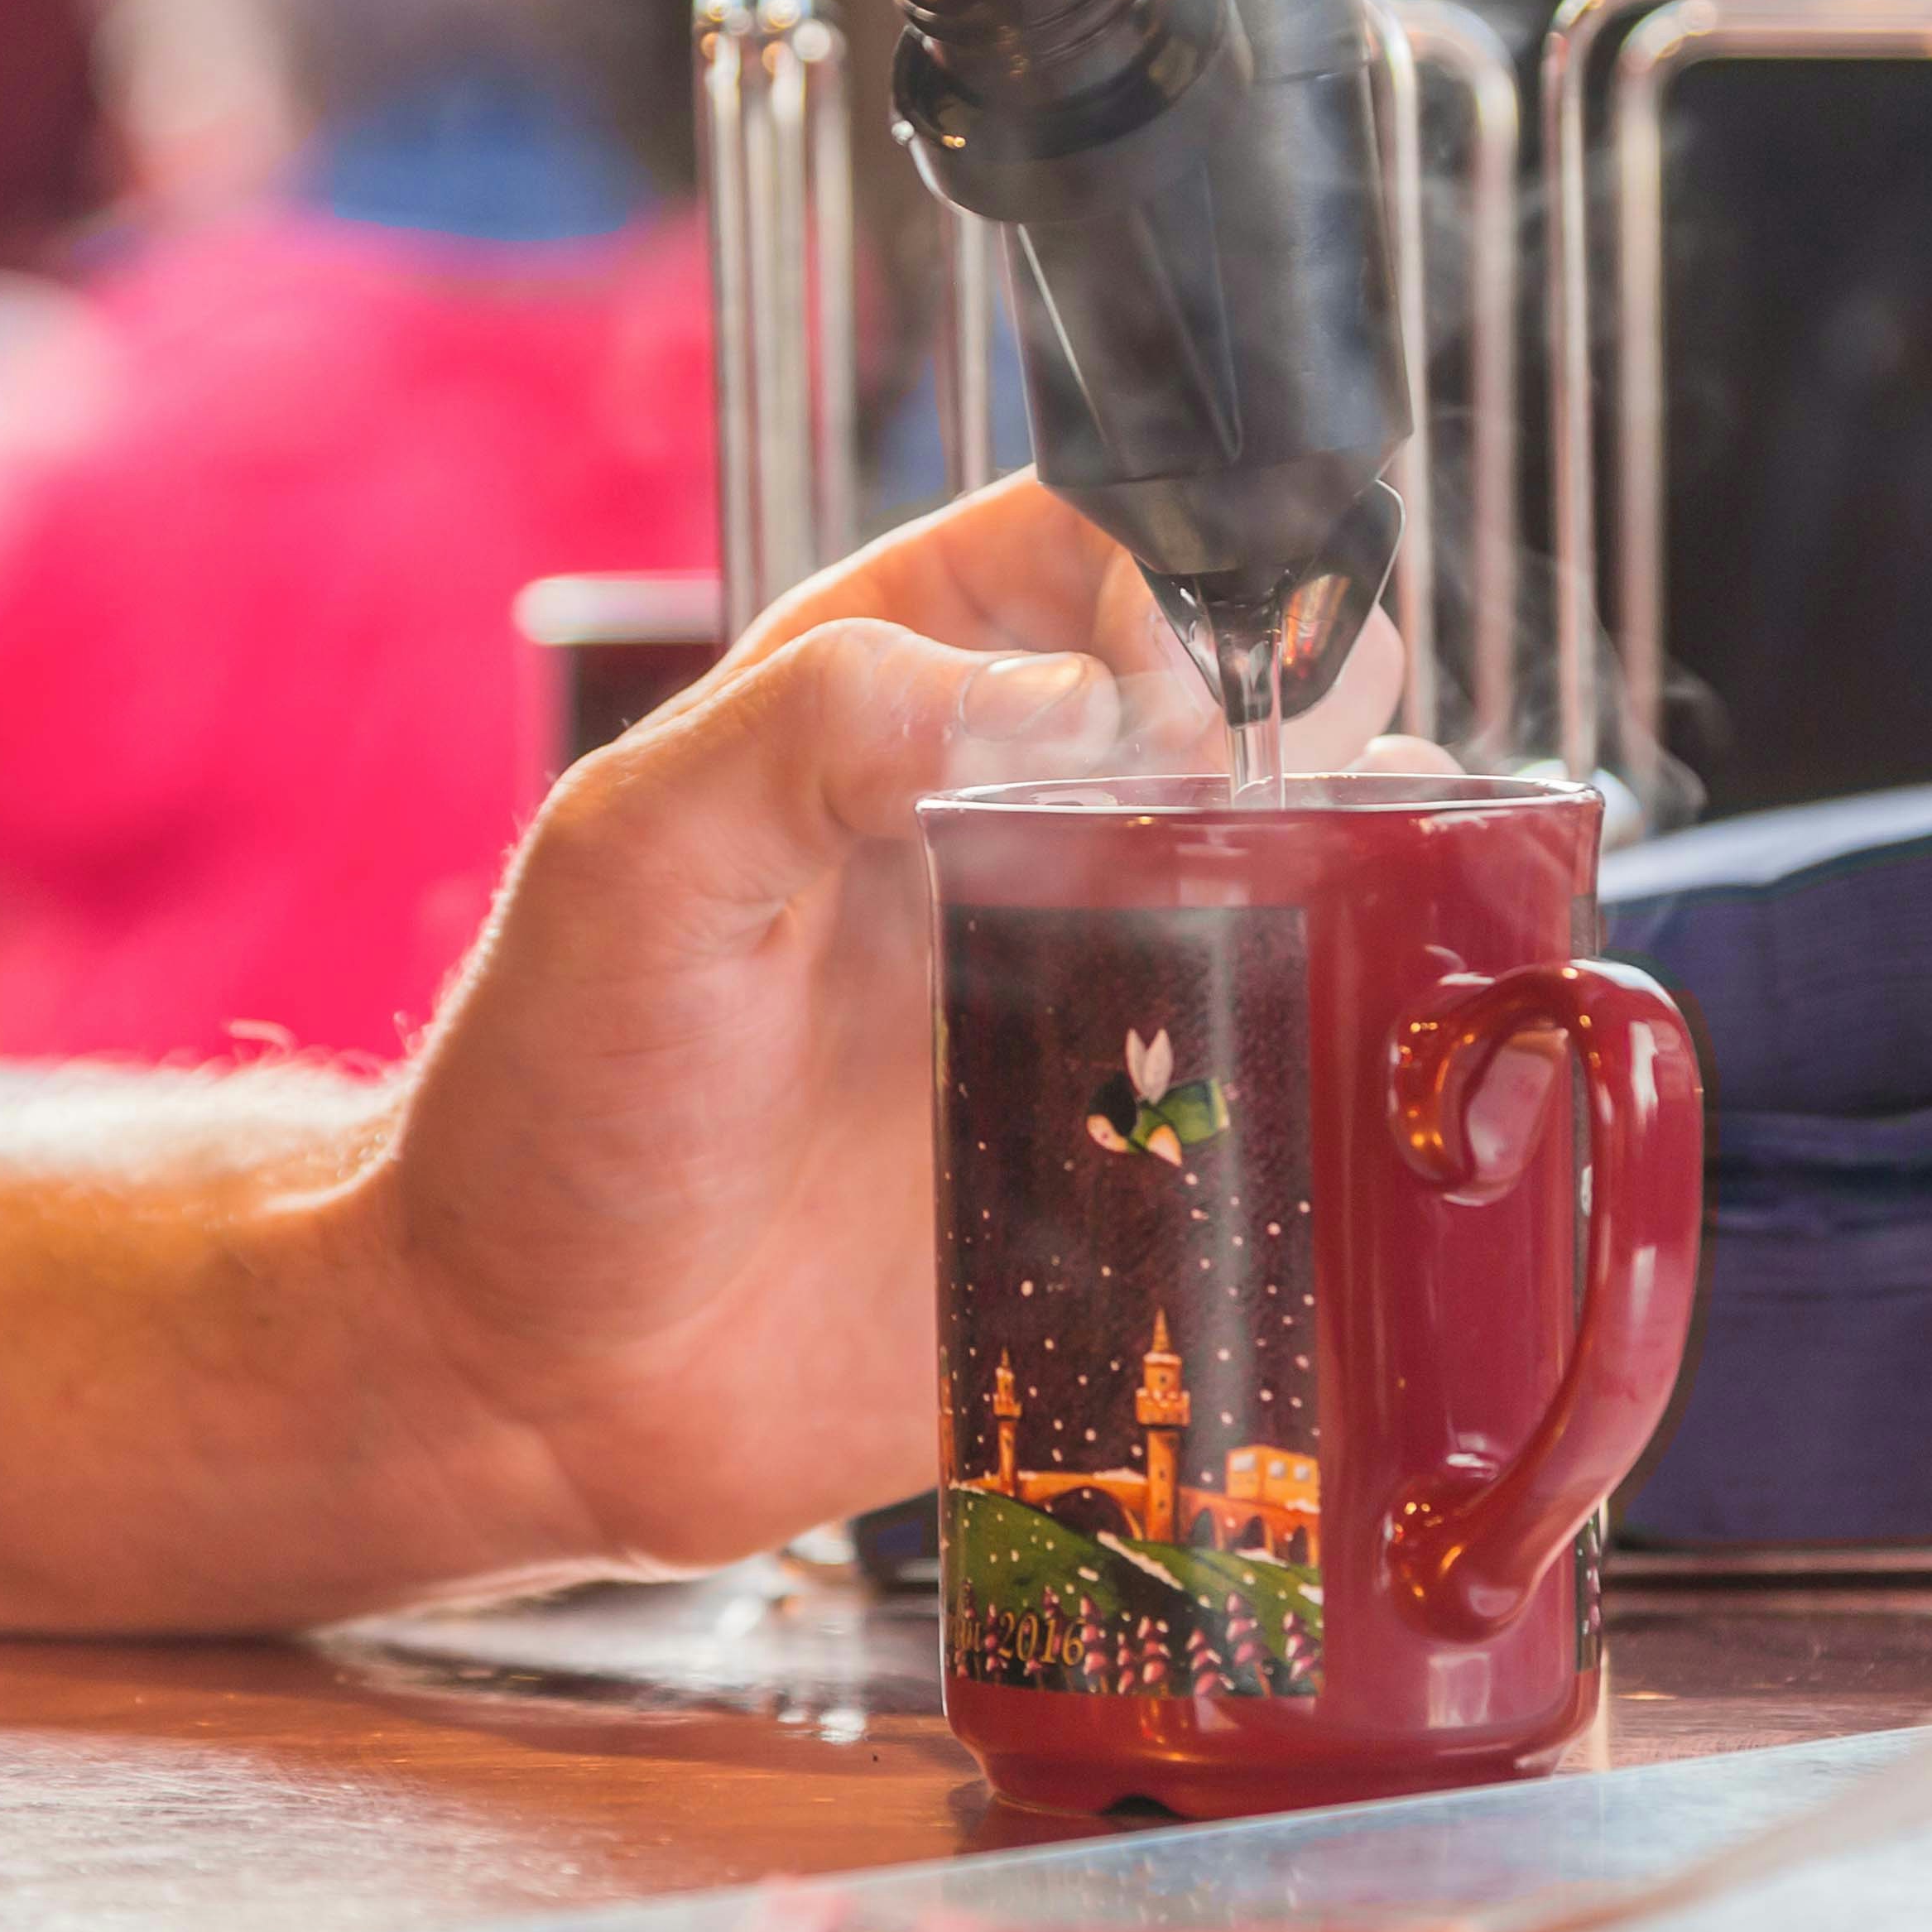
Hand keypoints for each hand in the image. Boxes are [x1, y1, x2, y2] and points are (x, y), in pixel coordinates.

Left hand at [378, 479, 1409, 1579]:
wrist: (548, 1380)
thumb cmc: (554, 1098)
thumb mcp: (642, 857)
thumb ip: (825, 721)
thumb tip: (1079, 697)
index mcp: (893, 704)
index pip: (1089, 551)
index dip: (1168, 581)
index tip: (1177, 703)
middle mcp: (1019, 834)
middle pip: (1239, 703)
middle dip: (1318, 711)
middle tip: (1310, 796)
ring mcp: (1092, 999)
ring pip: (1304, 882)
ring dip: (1375, 874)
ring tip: (1383, 916)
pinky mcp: (1139, 1165)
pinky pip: (1299, 1092)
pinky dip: (1364, 1067)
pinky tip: (1380, 1075)